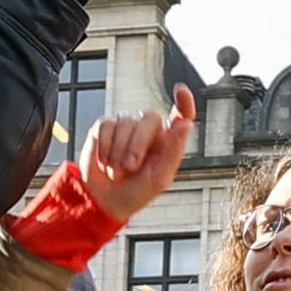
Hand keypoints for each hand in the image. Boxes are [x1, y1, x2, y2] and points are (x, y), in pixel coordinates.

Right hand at [74, 87, 193, 221]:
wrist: (104, 201)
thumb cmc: (136, 192)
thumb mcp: (160, 179)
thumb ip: (174, 151)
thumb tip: (186, 124)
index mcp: (168, 141)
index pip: (180, 115)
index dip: (183, 101)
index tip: (180, 89)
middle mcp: (149, 130)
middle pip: (150, 118)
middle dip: (137, 144)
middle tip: (129, 168)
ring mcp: (126, 127)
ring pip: (125, 122)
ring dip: (119, 152)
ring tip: (116, 171)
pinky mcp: (105, 128)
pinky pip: (106, 125)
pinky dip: (104, 147)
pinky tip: (105, 162)